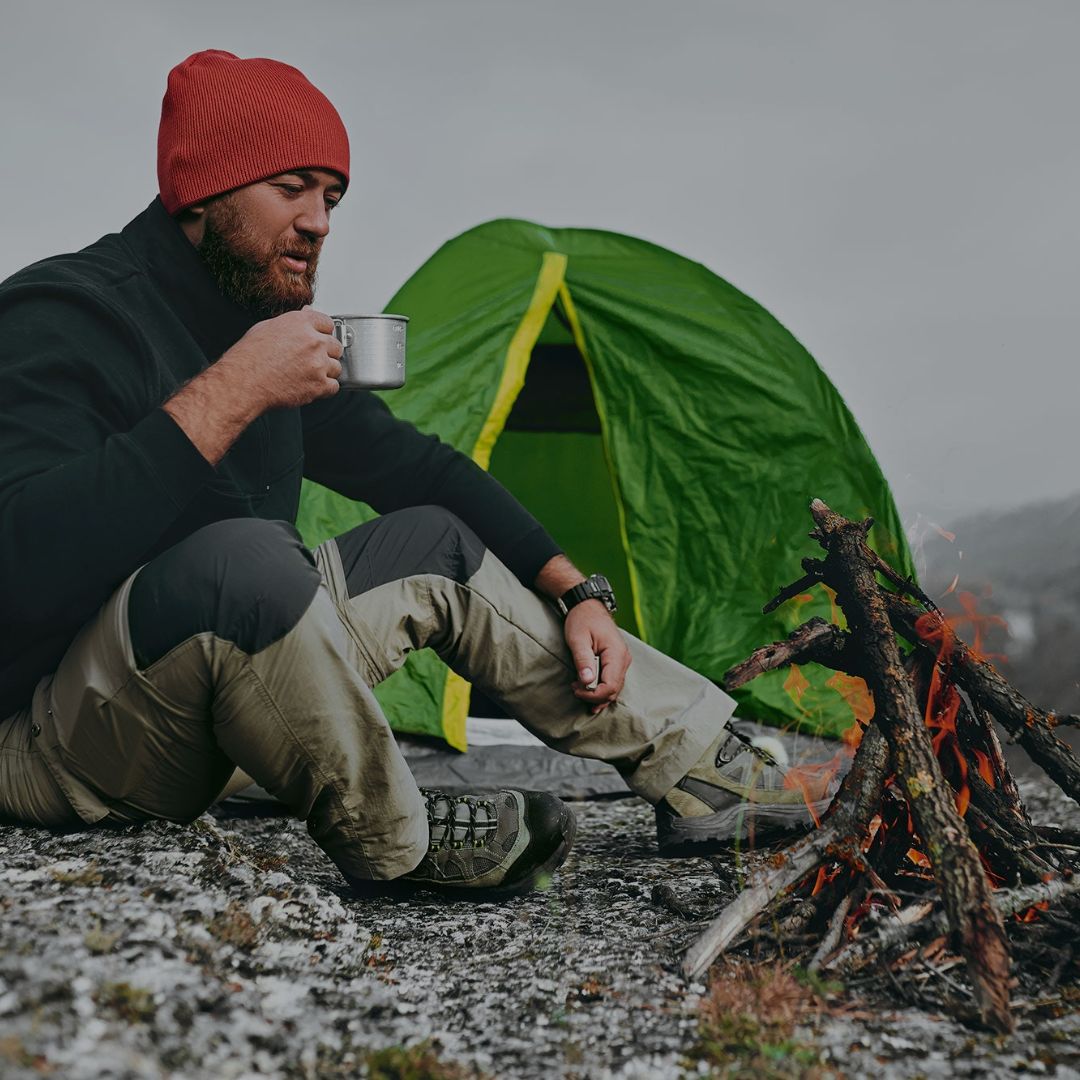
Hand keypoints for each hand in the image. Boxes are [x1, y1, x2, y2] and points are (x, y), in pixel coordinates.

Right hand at [221, 306, 342, 410]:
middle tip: (312, 360)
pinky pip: (334, 387)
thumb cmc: (249, 357)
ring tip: (308, 375)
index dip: (323, 333)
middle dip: (326, 353)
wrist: (244, 382)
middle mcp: (313, 341)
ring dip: (326, 372)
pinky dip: (325, 389)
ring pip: (337, 367)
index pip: (328, 323)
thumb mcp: (267, 327)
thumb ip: (292, 321)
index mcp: (301, 323)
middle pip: (336, 346)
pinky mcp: (319, 385)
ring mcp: (318, 364)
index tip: (320, 339)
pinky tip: (311, 386)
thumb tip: (305, 314)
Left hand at [564, 600, 630, 714]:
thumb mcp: (578, 639)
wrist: (587, 606)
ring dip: (597, 694)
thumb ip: (583, 660)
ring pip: (614, 688)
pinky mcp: (617, 662)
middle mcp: (623, 659)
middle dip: (594, 696)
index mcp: (616, 653)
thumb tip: (587, 683)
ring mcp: (622, 661)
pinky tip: (589, 691)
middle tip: (575, 689)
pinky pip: (612, 681)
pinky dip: (601, 689)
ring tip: (578, 690)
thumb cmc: (582, 620)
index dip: (593, 694)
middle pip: (614, 690)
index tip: (576, 690)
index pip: (610, 685)